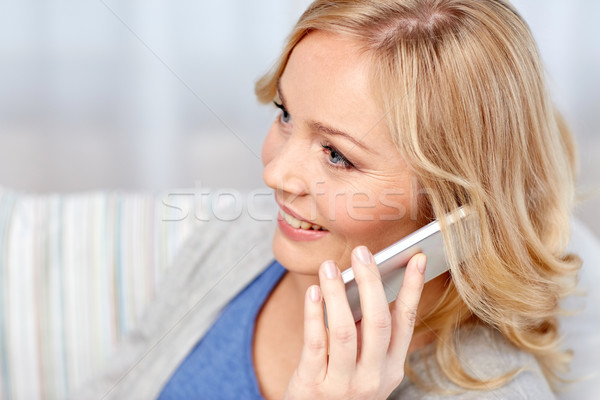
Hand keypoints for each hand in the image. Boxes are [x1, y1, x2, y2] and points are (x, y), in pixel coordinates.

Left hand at [283, 246, 426, 399]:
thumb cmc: (339, 385)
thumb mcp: (364, 365)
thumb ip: (366, 333)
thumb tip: (363, 283)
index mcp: (391, 368)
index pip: (406, 321)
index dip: (412, 288)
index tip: (415, 258)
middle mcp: (373, 378)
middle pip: (378, 322)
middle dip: (372, 282)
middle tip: (362, 253)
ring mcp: (343, 384)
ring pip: (345, 331)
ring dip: (337, 294)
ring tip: (330, 267)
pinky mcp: (313, 385)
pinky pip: (315, 343)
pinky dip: (314, 313)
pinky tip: (313, 292)